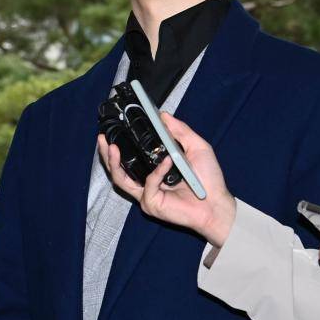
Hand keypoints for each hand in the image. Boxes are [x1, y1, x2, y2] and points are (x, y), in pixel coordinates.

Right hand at [98, 113, 235, 247]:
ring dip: (113, 162)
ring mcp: (147, 194)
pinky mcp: (151, 204)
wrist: (217, 205)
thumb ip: (180, 132)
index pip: (133, 155)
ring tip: (112, 147)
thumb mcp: (197, 148)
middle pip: (118, 169)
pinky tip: (167, 161)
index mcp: (155, 169)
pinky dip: (157, 171)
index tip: (117, 127)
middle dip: (107, 154)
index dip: (122, 143)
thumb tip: (163, 115)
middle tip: (102, 138)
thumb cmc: (209, 180)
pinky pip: (148, 184)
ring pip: (121, 179)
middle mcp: (148, 182)